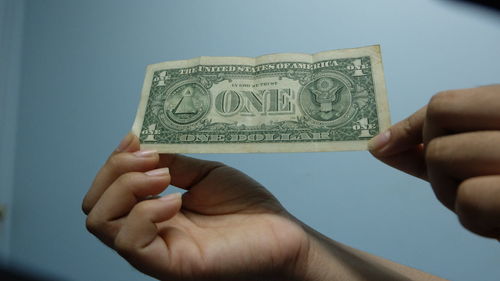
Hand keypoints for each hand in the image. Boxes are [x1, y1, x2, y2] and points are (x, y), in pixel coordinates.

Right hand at [82, 134, 309, 280]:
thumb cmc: (246, 207)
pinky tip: (176, 202)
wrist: (280, 232)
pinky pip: (130, 243)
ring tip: (164, 177)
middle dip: (114, 171)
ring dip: (126, 188)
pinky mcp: (171, 265)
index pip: (106, 190)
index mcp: (151, 210)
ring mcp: (155, 250)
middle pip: (93, 206)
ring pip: (100, 223)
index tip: (136, 138)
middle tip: (152, 159)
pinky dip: (146, 213)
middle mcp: (146, 231)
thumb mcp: (203, 173)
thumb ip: (170, 161)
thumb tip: (139, 143)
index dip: (114, 160)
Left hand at [368, 85, 499, 238]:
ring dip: (453, 192)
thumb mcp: (493, 139)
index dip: (407, 130)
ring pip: (443, 165)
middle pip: (437, 144)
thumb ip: (441, 139)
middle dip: (436, 169)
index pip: (442, 106)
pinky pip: (469, 202)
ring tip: (491, 194)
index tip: (382, 147)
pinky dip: (476, 216)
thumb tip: (379, 146)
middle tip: (470, 178)